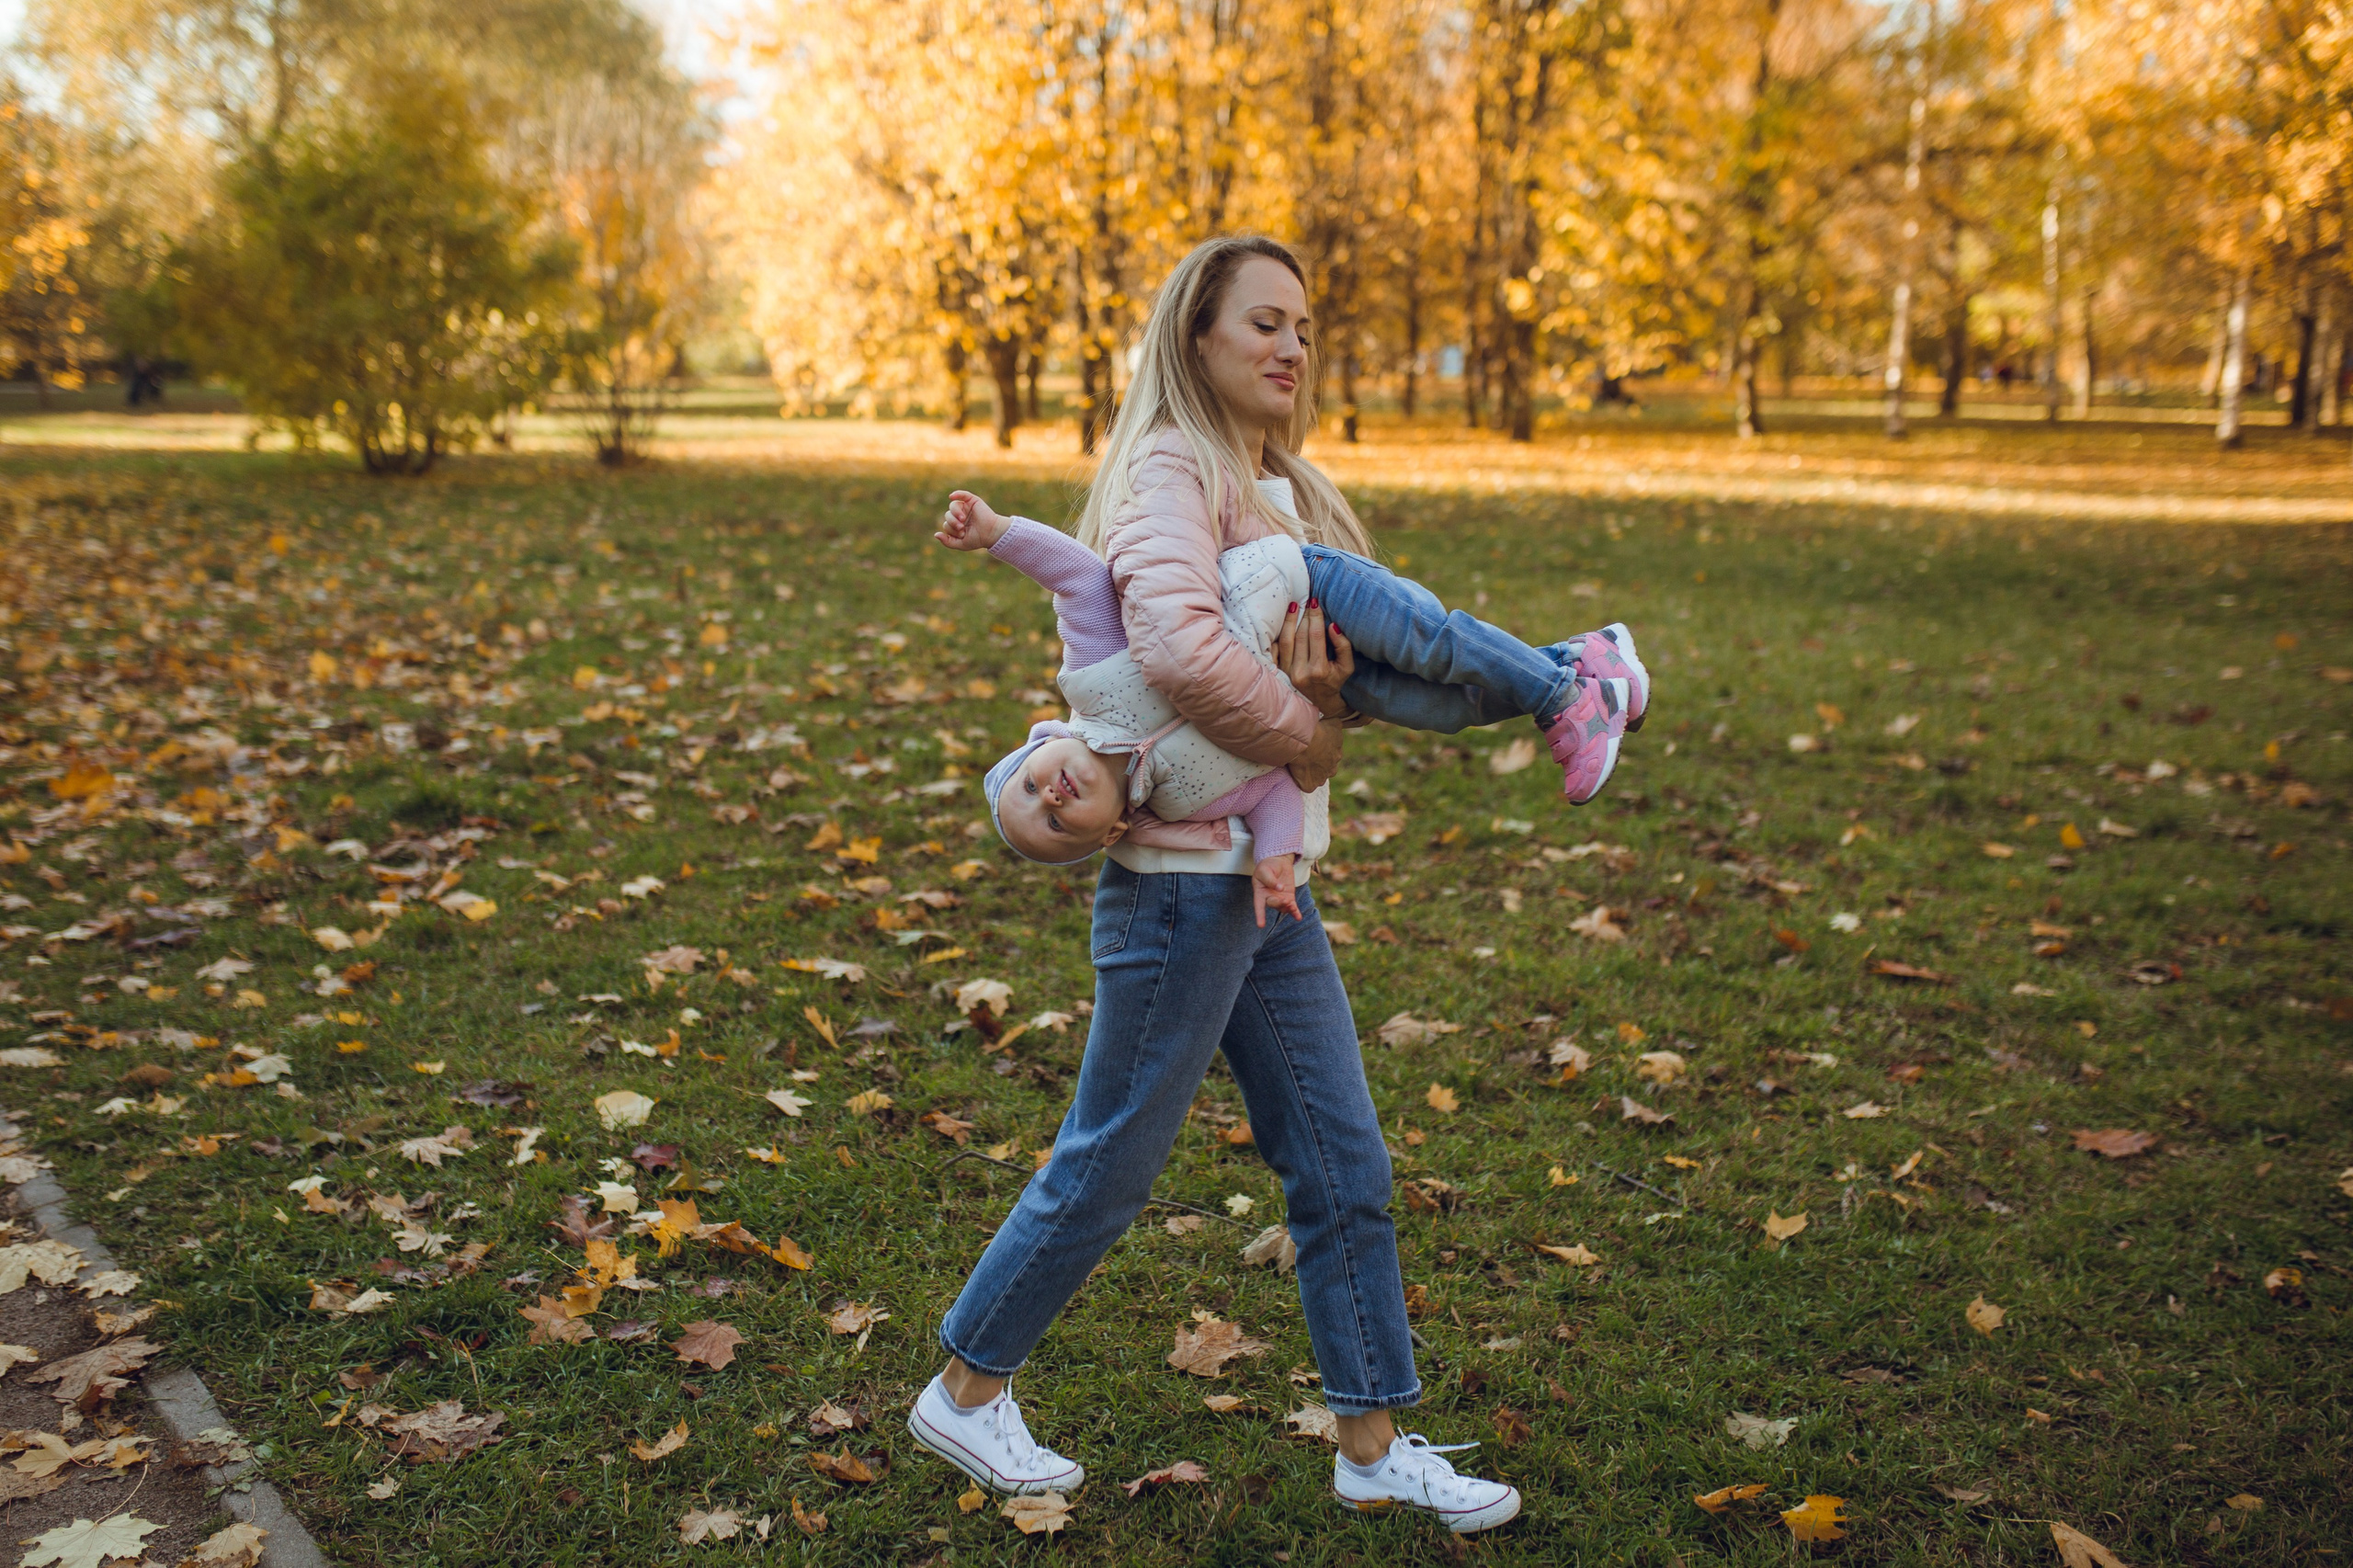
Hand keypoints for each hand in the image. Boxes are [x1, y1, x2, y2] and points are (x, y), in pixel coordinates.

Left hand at [934, 490, 1009, 551]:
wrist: (991, 534)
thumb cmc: (978, 539)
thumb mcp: (961, 544)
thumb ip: (947, 542)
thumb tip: (936, 535)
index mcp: (956, 525)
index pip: (947, 525)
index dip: (952, 530)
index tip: (962, 534)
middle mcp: (960, 515)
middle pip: (948, 515)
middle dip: (953, 522)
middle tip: (962, 528)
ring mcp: (966, 507)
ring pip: (953, 506)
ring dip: (955, 513)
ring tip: (962, 519)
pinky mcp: (972, 501)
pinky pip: (962, 495)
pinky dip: (957, 494)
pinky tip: (952, 496)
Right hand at [1252, 854, 1300, 925]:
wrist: (1277, 861)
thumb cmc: (1267, 866)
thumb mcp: (1265, 871)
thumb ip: (1271, 880)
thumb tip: (1280, 889)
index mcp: (1260, 892)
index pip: (1259, 905)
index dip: (1260, 915)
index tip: (1261, 925)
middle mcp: (1269, 898)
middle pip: (1273, 904)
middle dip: (1279, 903)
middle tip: (1286, 900)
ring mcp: (1280, 898)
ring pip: (1283, 907)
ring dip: (1288, 908)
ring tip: (1292, 906)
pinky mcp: (1289, 897)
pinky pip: (1292, 907)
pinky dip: (1295, 913)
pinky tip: (1298, 918)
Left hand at [1274, 599, 1354, 717]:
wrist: (1319, 703)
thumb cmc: (1335, 681)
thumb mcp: (1347, 667)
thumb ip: (1343, 646)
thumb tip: (1333, 626)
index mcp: (1318, 670)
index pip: (1315, 636)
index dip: (1315, 617)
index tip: (1315, 602)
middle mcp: (1300, 672)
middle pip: (1300, 636)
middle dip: (1303, 616)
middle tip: (1306, 600)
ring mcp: (1287, 673)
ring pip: (1286, 640)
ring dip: (1289, 621)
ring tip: (1293, 605)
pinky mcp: (1279, 673)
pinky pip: (1275, 650)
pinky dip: (1278, 635)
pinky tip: (1281, 622)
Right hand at [1286, 716, 1344, 791]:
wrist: (1306, 741)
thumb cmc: (1319, 730)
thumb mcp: (1334, 723)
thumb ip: (1337, 725)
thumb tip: (1337, 723)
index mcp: (1338, 754)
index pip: (1332, 755)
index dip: (1322, 751)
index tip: (1314, 746)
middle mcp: (1332, 768)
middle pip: (1326, 769)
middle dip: (1319, 764)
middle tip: (1307, 755)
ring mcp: (1322, 778)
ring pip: (1317, 778)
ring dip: (1311, 773)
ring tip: (1300, 765)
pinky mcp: (1310, 785)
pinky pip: (1306, 786)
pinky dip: (1301, 781)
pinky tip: (1295, 773)